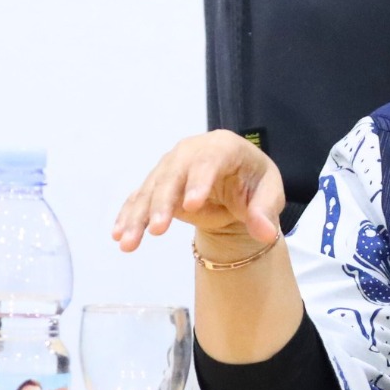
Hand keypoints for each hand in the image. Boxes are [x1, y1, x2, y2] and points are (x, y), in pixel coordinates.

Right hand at [112, 130, 284, 253]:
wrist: (235, 183)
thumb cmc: (253, 183)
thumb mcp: (269, 195)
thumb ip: (266, 213)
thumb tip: (266, 234)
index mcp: (222, 147)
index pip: (209, 161)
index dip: (199, 181)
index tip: (191, 206)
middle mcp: (190, 152)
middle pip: (172, 174)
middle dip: (162, 202)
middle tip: (157, 231)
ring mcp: (170, 167)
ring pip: (150, 188)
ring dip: (138, 215)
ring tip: (128, 242)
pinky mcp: (158, 184)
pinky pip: (139, 198)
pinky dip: (129, 216)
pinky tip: (119, 235)